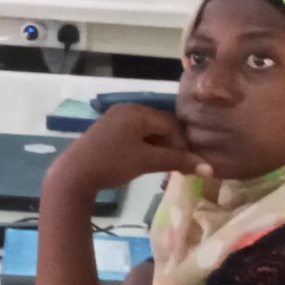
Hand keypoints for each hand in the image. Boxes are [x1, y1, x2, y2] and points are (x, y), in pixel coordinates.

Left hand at [47, 104, 209, 199]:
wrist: (73, 175)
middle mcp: (126, 110)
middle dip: (171, 145)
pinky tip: (145, 162)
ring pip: (147, 132)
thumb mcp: (147, 161)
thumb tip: (210, 168)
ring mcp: (114, 120)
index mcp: (136, 111)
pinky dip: (144, 147)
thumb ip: (178, 161)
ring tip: (164, 166)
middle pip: (160, 125)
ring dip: (158, 148)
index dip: (183, 143)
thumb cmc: (112, 163)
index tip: (188, 163)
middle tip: (177, 166)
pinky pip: (134, 135)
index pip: (171, 123)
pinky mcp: (106, 131)